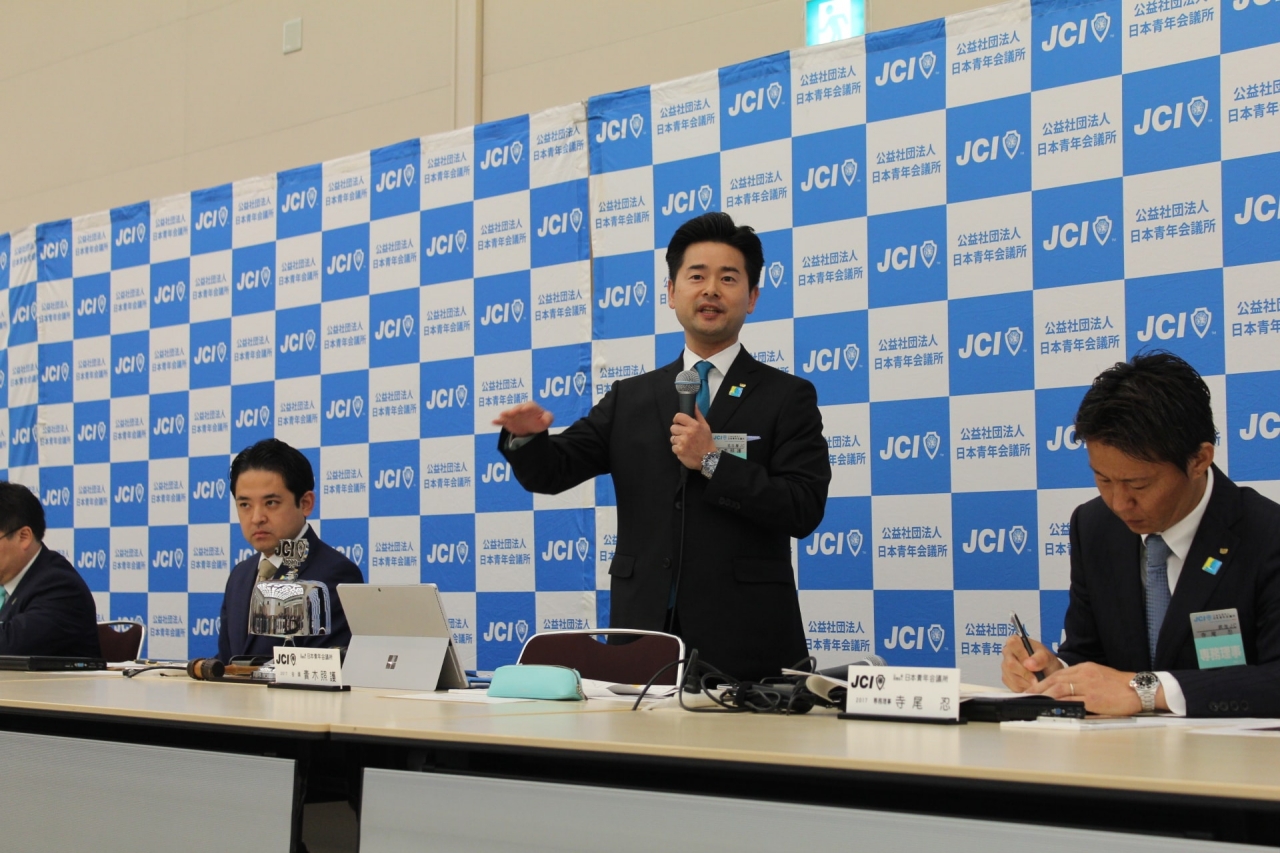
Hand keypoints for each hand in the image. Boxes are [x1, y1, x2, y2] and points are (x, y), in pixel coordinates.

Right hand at [492, 401, 552, 436]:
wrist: (530, 428)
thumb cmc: (539, 421)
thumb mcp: (546, 420)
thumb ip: (548, 418)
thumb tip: (546, 418)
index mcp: (531, 407)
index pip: (529, 406)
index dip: (527, 407)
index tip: (524, 409)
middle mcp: (520, 409)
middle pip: (517, 408)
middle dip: (515, 410)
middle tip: (512, 412)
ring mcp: (513, 415)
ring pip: (509, 413)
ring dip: (506, 414)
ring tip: (502, 415)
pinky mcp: (508, 421)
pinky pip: (502, 420)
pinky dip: (498, 421)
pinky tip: (493, 421)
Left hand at [670, 407, 716, 469]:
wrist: (709, 459)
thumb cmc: (707, 442)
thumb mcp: (705, 427)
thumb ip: (698, 415)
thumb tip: (694, 404)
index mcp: (694, 425)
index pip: (678, 416)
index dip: (677, 419)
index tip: (679, 423)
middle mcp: (688, 433)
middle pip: (673, 427)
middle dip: (677, 431)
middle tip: (684, 435)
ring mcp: (682, 442)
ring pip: (672, 438)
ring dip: (677, 441)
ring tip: (685, 443)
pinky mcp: (679, 451)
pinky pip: (673, 447)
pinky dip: (678, 449)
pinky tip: (684, 450)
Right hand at [1000, 635, 1063, 691]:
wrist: (1048, 674)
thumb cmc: (1046, 661)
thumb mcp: (1048, 657)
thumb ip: (1040, 659)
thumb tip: (1028, 664)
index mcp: (1016, 642)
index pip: (1012, 643)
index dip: (1021, 654)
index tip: (1031, 664)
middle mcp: (1007, 653)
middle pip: (1010, 664)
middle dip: (1025, 674)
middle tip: (1037, 680)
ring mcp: (1005, 666)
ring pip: (1011, 676)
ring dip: (1026, 682)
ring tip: (1036, 682)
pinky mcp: (1006, 678)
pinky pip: (1012, 685)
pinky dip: (1023, 688)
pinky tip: (1030, 685)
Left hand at [1025, 661, 1161, 715]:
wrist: (1139, 688)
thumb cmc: (1120, 685)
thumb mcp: (1098, 676)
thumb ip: (1083, 680)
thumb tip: (1067, 690)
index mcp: (1084, 668)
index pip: (1058, 673)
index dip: (1043, 681)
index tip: (1033, 687)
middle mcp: (1084, 674)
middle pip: (1055, 679)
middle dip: (1038, 687)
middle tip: (1025, 694)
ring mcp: (1088, 686)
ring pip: (1060, 688)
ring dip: (1044, 695)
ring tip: (1033, 700)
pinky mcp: (1093, 698)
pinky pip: (1072, 700)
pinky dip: (1059, 703)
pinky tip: (1050, 706)